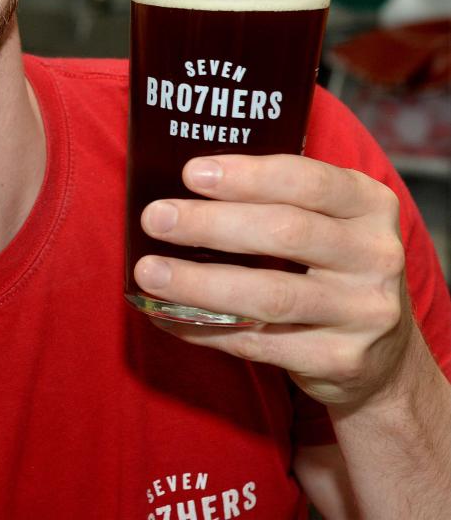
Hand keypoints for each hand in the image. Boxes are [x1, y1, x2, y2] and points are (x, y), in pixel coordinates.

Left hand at [134, 154, 413, 406]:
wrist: (383, 356)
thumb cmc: (331, 265)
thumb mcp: (328, 219)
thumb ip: (277, 198)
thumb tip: (182, 185)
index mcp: (370, 204)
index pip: (307, 181)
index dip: (247, 175)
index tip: (191, 173)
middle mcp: (376, 255)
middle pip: (285, 232)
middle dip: (211, 224)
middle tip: (156, 218)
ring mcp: (364, 313)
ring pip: (270, 295)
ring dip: (199, 283)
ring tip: (149, 271)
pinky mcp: (342, 361)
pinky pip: (259, 344)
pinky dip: (205, 328)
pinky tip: (167, 316)